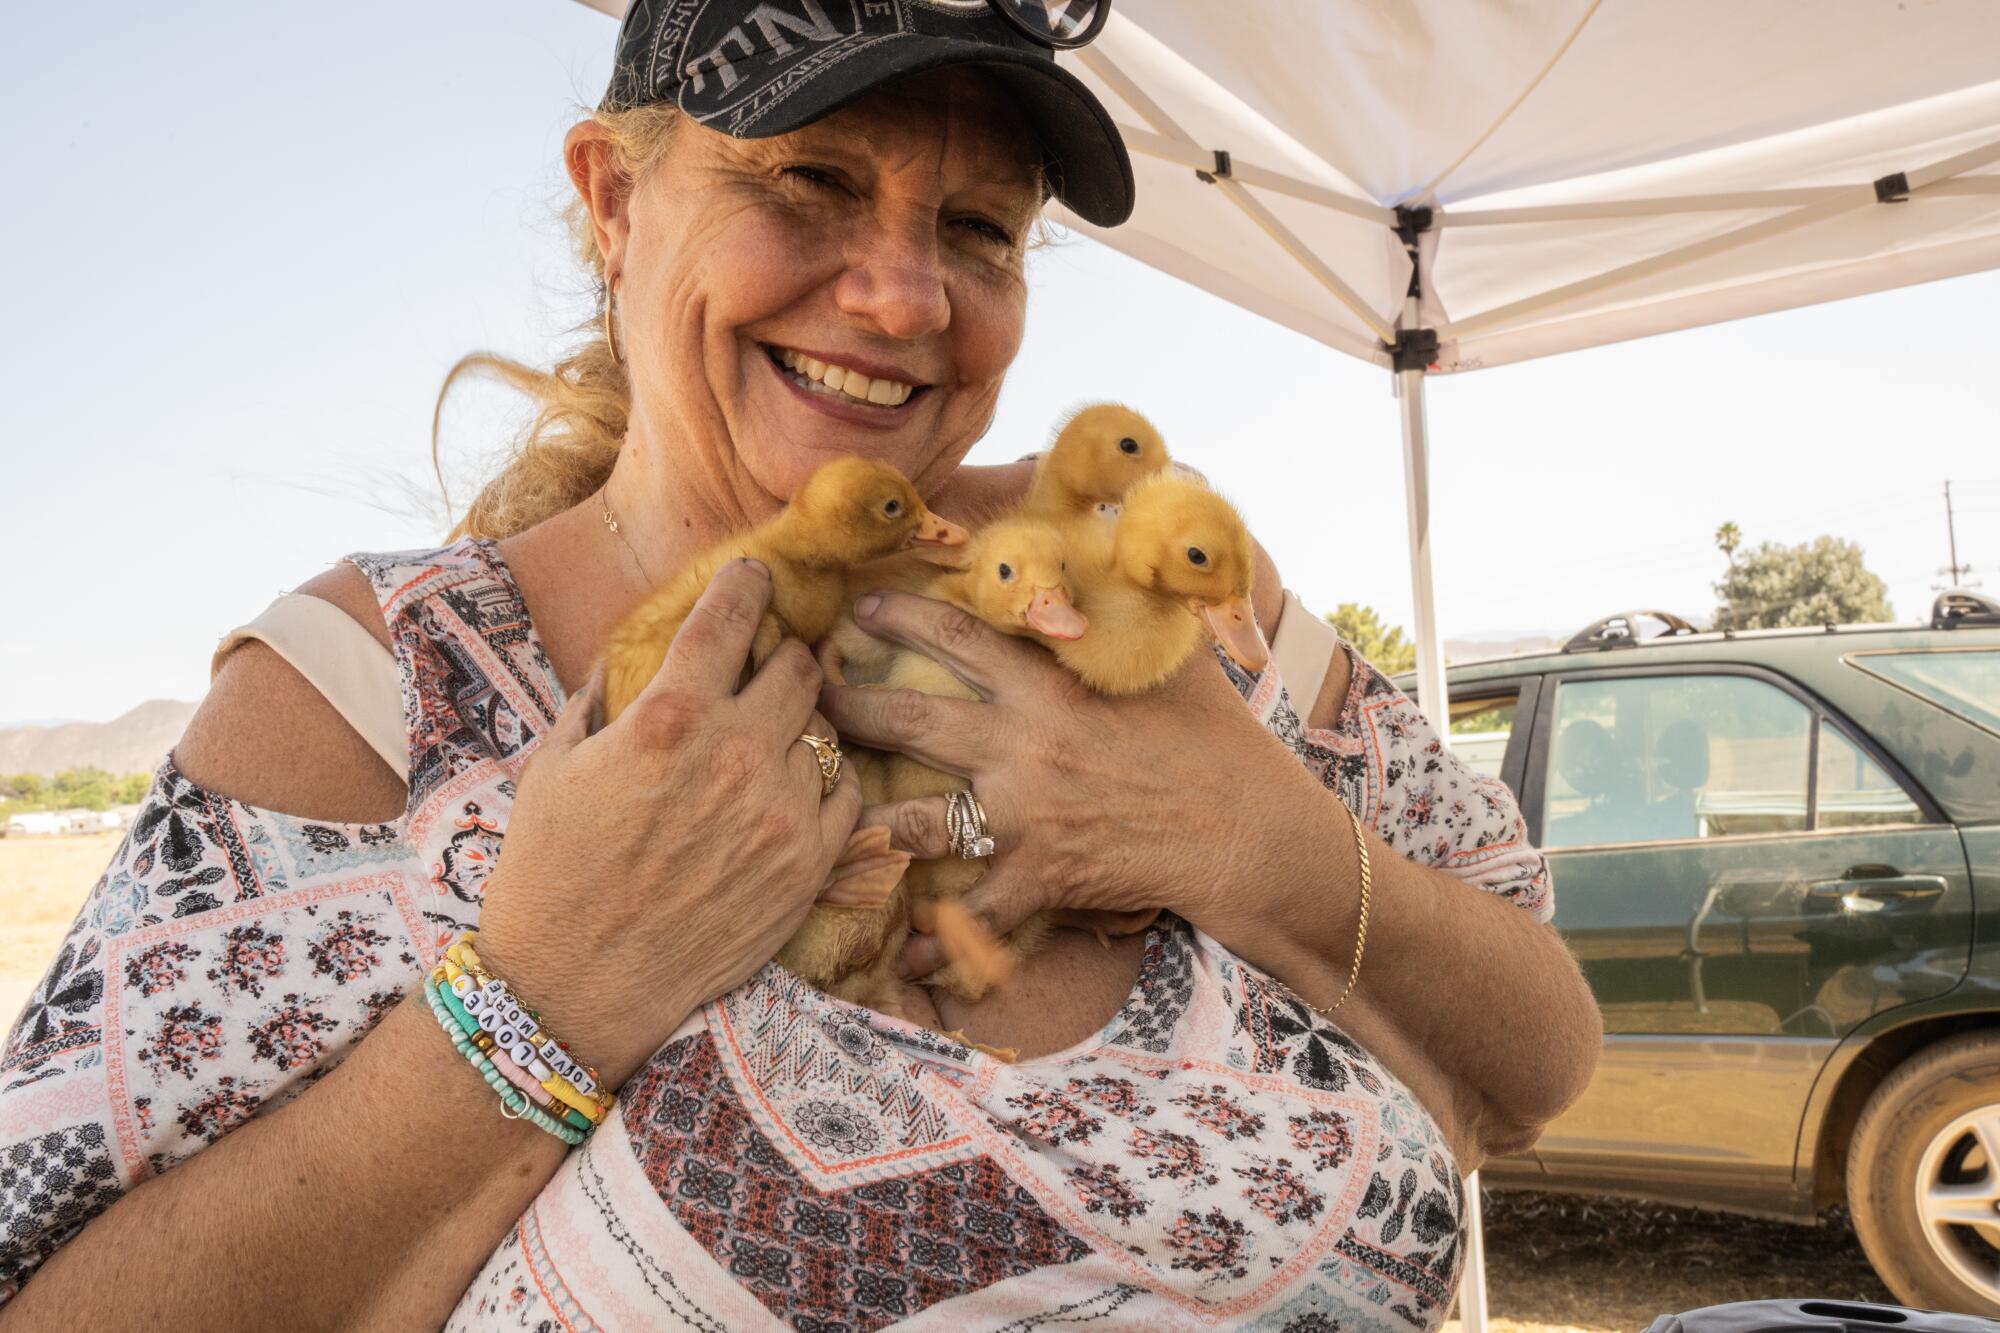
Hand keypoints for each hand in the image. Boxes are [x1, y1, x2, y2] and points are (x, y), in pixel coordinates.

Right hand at [474, 559, 862, 1086]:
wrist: (577, 984)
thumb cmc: (550, 872)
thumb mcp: (552, 765)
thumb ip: (597, 697)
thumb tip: (627, 655)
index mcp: (670, 716)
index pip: (732, 616)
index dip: (748, 585)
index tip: (754, 579)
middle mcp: (736, 753)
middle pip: (798, 667)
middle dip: (782, 659)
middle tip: (765, 672)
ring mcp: (781, 811)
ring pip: (829, 731)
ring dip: (804, 726)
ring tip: (773, 742)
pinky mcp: (809, 866)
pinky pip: (849, 795)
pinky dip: (828, 783)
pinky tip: (795, 791)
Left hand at [819, 591, 1304, 979]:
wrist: (1246, 828)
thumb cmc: (1216, 736)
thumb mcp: (1170, 653)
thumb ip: (1125, 605)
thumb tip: (1115, 538)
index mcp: (1048, 685)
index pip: (957, 639)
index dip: (900, 618)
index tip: (858, 609)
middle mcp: (1022, 746)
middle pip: (908, 720)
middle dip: (845, 707)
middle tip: (802, 700)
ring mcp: (1024, 816)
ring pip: (916, 821)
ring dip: (861, 822)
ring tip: (815, 818)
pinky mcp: (1040, 876)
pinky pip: (974, 917)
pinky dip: (939, 947)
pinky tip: (905, 963)